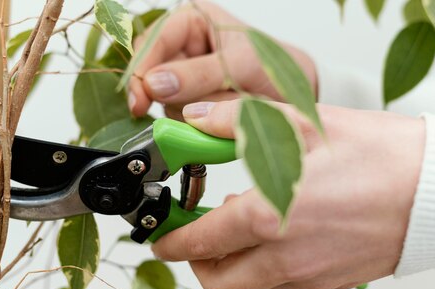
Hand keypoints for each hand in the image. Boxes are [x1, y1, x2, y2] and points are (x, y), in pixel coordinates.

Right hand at [127, 1, 317, 118]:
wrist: (293, 94)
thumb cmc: (274, 66)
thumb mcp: (239, 65)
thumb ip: (198, 75)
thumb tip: (156, 84)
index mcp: (192, 20)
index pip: (154, 40)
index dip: (143, 68)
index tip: (141, 95)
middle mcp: (183, 46)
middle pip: (151, 71)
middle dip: (165, 93)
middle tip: (170, 111)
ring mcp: (182, 77)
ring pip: (163, 98)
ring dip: (187, 109)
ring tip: (220, 105)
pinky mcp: (187, 102)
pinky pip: (177, 116)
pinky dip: (192, 122)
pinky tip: (212, 117)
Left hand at [152, 100, 425, 288]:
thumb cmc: (381, 157)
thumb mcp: (303, 123)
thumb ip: (238, 123)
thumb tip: (198, 122)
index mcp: (270, 217)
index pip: (199, 242)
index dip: (171, 240)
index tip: (162, 233)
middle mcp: (286, 256)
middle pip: (217, 283)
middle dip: (195, 263)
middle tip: (194, 235)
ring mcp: (310, 275)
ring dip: (229, 268)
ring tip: (234, 232)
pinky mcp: (330, 281)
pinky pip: (282, 288)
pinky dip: (263, 271)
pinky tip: (273, 237)